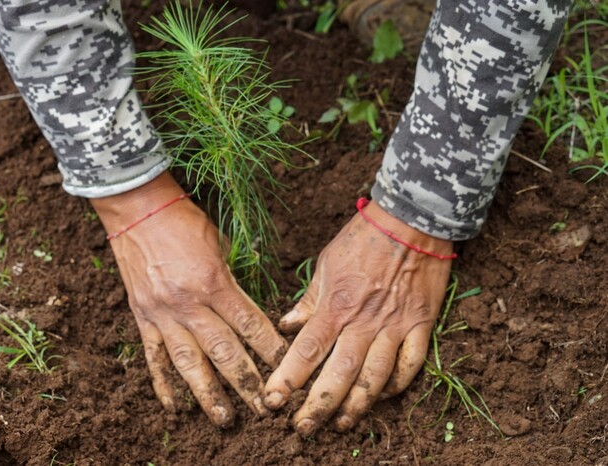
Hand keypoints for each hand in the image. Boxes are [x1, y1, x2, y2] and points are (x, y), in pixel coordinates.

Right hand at [91, 172, 287, 426]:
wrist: (137, 209)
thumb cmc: (184, 221)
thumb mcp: (219, 244)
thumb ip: (234, 280)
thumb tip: (250, 308)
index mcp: (214, 282)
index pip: (250, 325)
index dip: (271, 351)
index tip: (287, 371)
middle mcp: (188, 303)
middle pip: (224, 352)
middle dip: (247, 383)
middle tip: (264, 408)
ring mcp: (163, 314)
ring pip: (188, 363)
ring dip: (207, 394)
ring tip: (223, 418)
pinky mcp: (143, 318)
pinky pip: (154, 358)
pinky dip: (163, 385)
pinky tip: (175, 407)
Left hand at [263, 200, 452, 435]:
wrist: (411, 219)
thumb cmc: (363, 238)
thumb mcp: (326, 263)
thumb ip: (309, 300)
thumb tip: (287, 325)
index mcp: (336, 305)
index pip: (306, 350)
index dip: (287, 379)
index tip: (272, 401)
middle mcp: (364, 321)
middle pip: (339, 373)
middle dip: (318, 406)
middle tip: (303, 429)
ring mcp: (395, 326)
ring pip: (376, 377)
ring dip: (358, 405)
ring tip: (342, 425)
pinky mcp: (421, 324)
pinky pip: (411, 364)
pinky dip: (398, 385)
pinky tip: (384, 397)